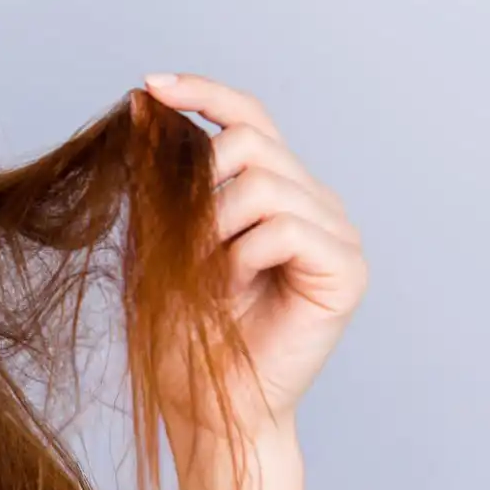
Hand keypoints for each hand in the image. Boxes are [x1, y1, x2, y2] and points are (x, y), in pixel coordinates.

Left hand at [142, 73, 368, 435]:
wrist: (205, 404)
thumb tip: (142, 100)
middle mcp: (312, 201)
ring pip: (263, 183)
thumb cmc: (182, 329)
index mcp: (274, 189)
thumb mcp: (159, 237)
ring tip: (210, 278)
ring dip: (215, 230)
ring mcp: (337, 232)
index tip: (152, 85)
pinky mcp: (346, 269)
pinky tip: (235, 289)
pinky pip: (285, 227)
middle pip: (250, 142)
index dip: (203, 92)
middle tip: (186, 247)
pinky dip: (243, 256)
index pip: (248, 116)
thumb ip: (159, 174)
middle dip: (200, 188)